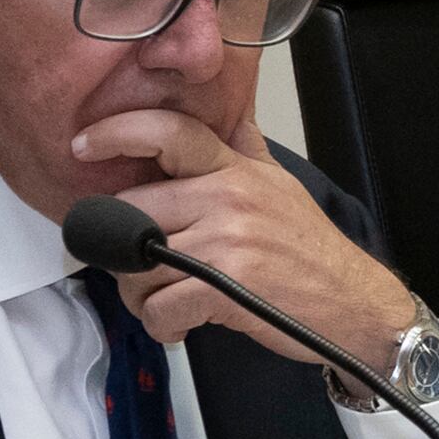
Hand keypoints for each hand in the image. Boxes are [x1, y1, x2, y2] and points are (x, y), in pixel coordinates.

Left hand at [74, 109, 414, 371]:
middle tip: (141, 270)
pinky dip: (162, 325)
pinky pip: (160, 306)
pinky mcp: (224, 287)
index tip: (84, 145)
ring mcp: (225, 242)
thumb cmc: (312, 252)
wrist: (354, 305)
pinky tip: (182, 324)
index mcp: (236, 168)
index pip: (168, 132)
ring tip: (166, 301)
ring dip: (141, 295)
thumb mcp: (280, 185)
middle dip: (125, 249)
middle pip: (132, 211)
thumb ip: (244, 150)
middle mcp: (228, 197)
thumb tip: (227, 113)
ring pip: (137, 264)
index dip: (117, 133)